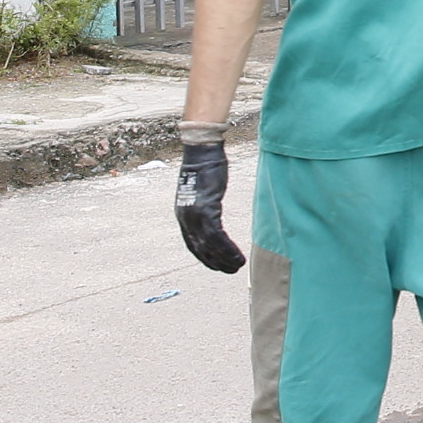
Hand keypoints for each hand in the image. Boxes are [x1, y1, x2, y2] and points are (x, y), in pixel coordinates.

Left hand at [172, 126, 246, 272]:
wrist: (202, 152)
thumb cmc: (205, 167)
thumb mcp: (202, 191)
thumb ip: (205, 205)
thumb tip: (212, 212)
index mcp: (184, 216)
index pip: (193, 244)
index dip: (205, 257)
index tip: (217, 265)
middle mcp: (186, 219)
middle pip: (200, 248)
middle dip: (215, 262)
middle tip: (230, 270)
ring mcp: (195, 215)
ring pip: (210, 246)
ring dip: (225, 259)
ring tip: (238, 266)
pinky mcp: (206, 209)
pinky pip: (216, 236)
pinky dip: (227, 249)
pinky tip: (237, 255)